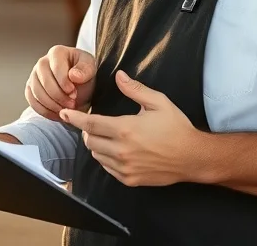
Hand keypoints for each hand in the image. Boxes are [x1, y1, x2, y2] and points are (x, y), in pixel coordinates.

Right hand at [26, 45, 96, 121]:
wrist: (80, 87)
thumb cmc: (84, 74)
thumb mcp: (91, 69)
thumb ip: (85, 70)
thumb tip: (73, 76)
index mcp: (57, 52)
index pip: (56, 67)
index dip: (64, 82)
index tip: (74, 93)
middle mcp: (42, 62)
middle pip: (44, 81)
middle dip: (58, 96)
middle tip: (71, 104)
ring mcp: (34, 76)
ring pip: (37, 93)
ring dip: (52, 105)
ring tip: (66, 110)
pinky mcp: (31, 89)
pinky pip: (32, 102)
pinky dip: (44, 111)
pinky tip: (57, 114)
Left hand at [60, 70, 200, 186]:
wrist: (193, 157)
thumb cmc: (176, 127)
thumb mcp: (158, 102)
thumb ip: (135, 89)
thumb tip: (119, 75)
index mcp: (125, 129)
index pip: (90, 123)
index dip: (74, 118)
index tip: (63, 113)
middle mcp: (122, 150)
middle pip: (89, 140)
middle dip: (87, 130)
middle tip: (95, 123)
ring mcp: (125, 167)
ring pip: (96, 155)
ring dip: (96, 145)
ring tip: (107, 136)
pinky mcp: (129, 179)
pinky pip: (107, 168)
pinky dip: (105, 158)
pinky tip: (115, 150)